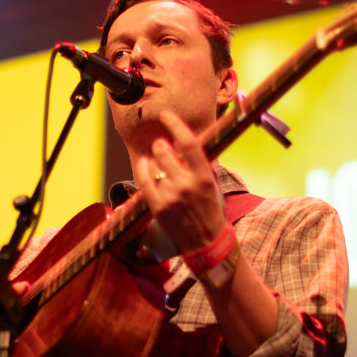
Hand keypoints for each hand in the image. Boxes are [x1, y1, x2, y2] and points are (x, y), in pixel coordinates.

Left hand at [131, 110, 226, 252]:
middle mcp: (186, 185)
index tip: (166, 114)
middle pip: (164, 151)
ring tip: (157, 162)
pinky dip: (143, 168)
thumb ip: (200, 164)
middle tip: (163, 146)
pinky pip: (144, 180)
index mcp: (204, 176)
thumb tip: (184, 141)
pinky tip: (145, 164)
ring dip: (154, 159)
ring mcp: (171, 196)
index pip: (187, 142)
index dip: (174, 124)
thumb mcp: (212, 184)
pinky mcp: (158, 207)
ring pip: (154, 165)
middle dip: (162, 145)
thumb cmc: (211, 210)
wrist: (206, 242)